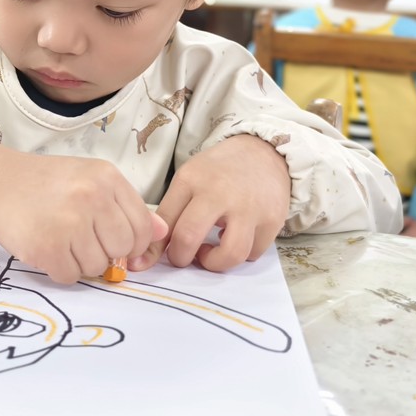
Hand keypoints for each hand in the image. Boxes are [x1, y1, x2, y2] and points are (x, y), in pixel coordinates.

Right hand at [0, 137, 166, 283]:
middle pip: (122, 249)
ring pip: (97, 266)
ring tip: (61, 239)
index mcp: (106, 177)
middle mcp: (91, 196)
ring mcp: (69, 222)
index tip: (116, 244)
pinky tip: (47, 248)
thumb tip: (162, 232)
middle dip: (106, 252)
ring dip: (81, 261)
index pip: (142, 226)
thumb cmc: (45, 183)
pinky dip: (60, 269)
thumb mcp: (89, 179)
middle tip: (82, 240)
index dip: (132, 243)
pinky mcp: (47, 247)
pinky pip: (70, 276)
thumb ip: (126, 205)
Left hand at [132, 135, 290, 272]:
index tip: (144, 262)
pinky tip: (235, 239)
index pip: (164, 220)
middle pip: (189, 237)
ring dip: (214, 263)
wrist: (262, 152)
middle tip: (183, 257)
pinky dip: (241, 255)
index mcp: (191, 180)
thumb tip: (150, 252)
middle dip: (180, 258)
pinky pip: (252, 254)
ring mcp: (248, 207)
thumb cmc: (218, 171)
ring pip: (229, 254)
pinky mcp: (272, 219)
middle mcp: (218, 192)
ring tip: (211, 252)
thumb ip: (171, 212)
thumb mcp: (189, 179)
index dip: (151, 249)